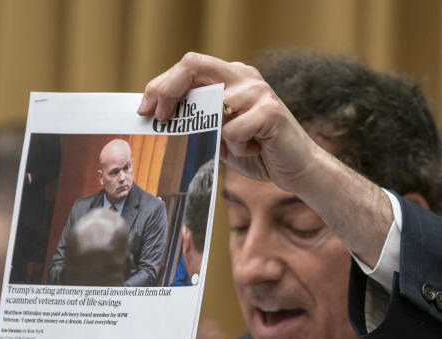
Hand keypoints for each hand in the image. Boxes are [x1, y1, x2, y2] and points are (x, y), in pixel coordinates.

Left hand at [138, 52, 321, 194]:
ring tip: (236, 147)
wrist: (296, 169)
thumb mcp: (218, 135)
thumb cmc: (255, 152)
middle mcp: (244, 76)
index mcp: (231, 76)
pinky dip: (238, 150)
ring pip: (212, 108)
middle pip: (193, 65)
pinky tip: (256, 151)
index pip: (189, 66)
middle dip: (167, 89)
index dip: (162, 85)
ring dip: (215, 136)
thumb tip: (158, 117)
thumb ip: (198, 121)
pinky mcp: (271, 112)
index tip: (145, 109)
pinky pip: (232, 132)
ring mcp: (258, 91)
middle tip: (156, 116)